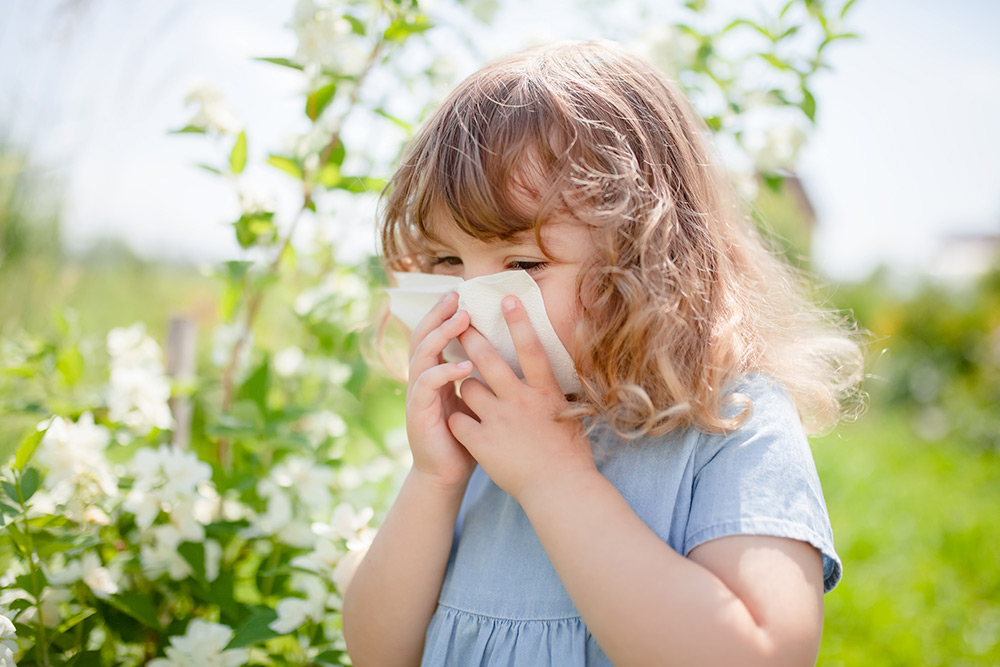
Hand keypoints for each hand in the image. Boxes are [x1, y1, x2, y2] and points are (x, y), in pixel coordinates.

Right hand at [405, 291, 476, 488]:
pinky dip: (444, 372)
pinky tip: (463, 365)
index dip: (444, 314)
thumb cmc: (467, 436)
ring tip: (461, 320)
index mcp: (435, 373)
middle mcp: (422, 379)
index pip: (435, 334)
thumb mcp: (476, 399)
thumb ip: (483, 376)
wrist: (449, 473)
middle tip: (456, 296)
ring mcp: (417, 395)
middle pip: (423, 336)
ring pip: (422, 355)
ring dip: (441, 335)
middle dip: (438, 314)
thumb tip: (510, 349)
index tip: (462, 293)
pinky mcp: (418, 413)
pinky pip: (426, 385)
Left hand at [448, 296, 596, 503]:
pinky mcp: (482, 442)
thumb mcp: (569, 414)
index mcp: (545, 392)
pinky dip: (458, 420)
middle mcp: (520, 401)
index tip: (506, 299)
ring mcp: (499, 421)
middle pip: (488, 360)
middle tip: (459, 323)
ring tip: (471, 393)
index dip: (519, 322)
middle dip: (471, 337)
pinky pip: (458, 420)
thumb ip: (553, 393)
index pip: (531, 349)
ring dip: (466, 387)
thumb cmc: (570, 455)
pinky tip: (463, 426)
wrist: (560, 490)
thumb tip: (549, 374)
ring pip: (468, 388)